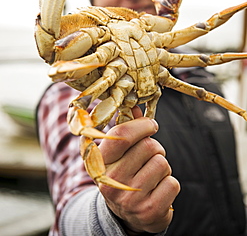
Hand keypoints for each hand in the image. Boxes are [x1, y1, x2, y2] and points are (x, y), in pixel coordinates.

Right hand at [98, 106, 179, 234]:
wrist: (126, 214)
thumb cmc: (124, 173)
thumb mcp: (119, 153)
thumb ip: (126, 129)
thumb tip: (136, 107)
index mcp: (100, 162)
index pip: (122, 135)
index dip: (142, 125)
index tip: (151, 125)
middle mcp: (112, 181)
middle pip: (149, 146)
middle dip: (155, 148)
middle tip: (148, 157)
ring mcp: (130, 198)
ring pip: (162, 163)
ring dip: (162, 166)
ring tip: (151, 175)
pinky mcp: (149, 211)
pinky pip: (172, 183)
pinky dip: (169, 184)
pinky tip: (157, 190)